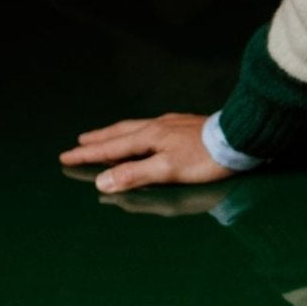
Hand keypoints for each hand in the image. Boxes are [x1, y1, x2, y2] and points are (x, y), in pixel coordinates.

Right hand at [58, 113, 232, 193]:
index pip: (111, 149)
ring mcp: (171, 124)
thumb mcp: (167, 171)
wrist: (239, 139)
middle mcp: (156, 126)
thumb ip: (135, 175)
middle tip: (80, 142)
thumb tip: (103, 181)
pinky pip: (150, 127)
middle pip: (120, 133)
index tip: (67, 156)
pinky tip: (144, 133)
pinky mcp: (185, 125)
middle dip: (98, 140)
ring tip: (105, 136)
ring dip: (116, 134)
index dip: (88, 155)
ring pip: (135, 128)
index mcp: (148, 137)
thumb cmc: (205, 158)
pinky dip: (136, 132)